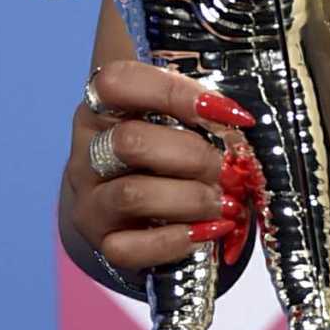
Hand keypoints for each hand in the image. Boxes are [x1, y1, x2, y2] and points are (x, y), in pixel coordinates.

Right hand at [68, 62, 260, 273]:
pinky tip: (209, 230)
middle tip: (228, 168)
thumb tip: (241, 117)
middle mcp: (88, 150)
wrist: (136, 213)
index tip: (230, 112)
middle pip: (129, 141)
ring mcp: (90, 199)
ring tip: (226, 203)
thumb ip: (199, 107)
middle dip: (193, 156)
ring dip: (192, 198)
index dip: (174, 92)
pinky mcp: (102, 242)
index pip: (116, 82)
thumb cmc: (169, 153)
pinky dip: (178, 240)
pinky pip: (131, 247)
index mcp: (103, 107)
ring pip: (132, 195)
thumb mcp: (177, 120)